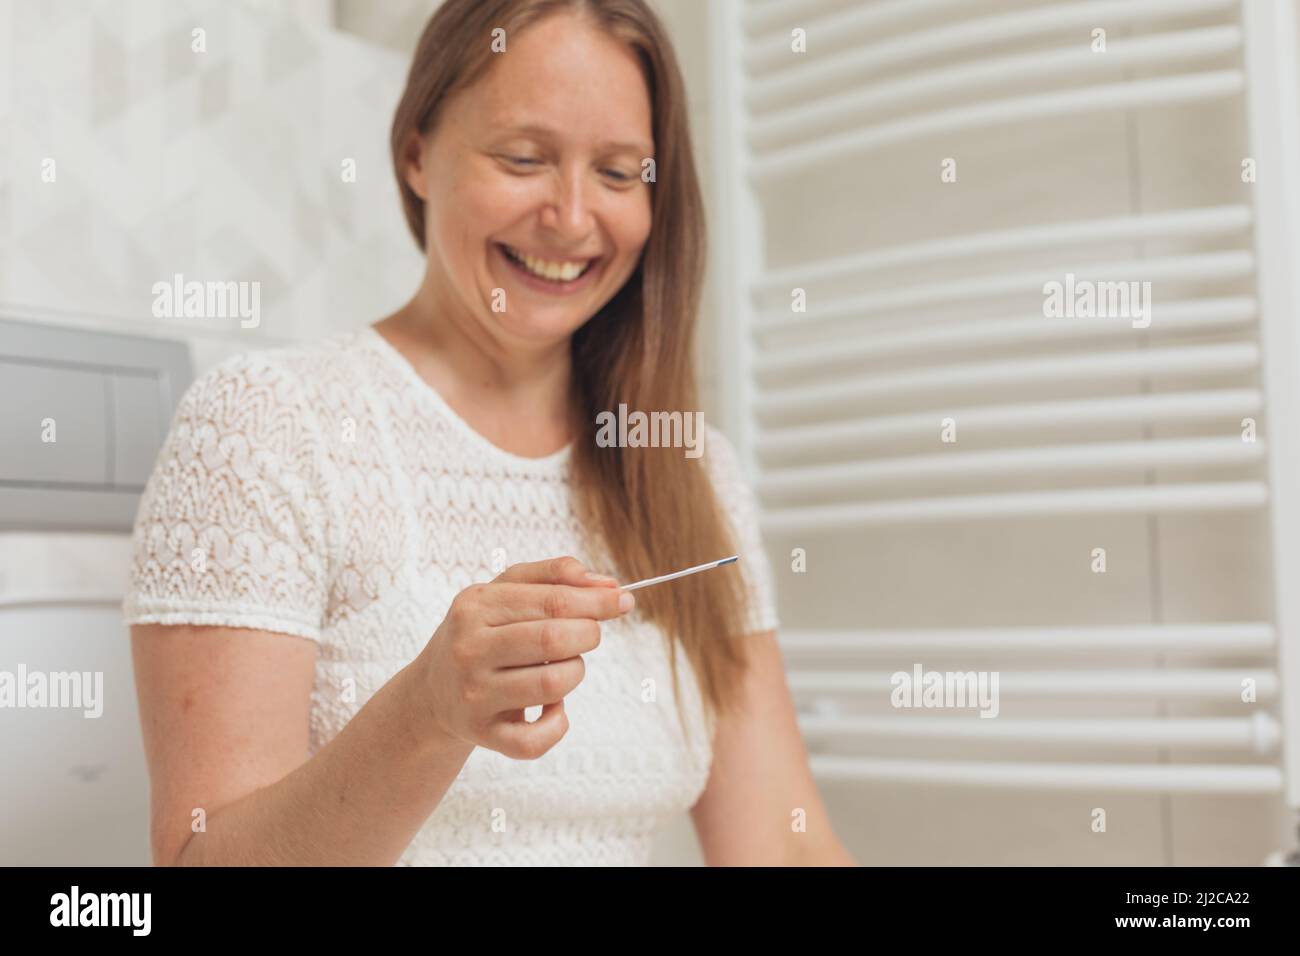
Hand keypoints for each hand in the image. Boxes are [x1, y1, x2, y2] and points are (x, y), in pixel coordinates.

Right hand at [410, 556, 633, 758]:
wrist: (432, 691)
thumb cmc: (483, 633)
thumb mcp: (505, 592)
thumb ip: (554, 576)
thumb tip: (607, 584)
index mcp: (476, 607)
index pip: (553, 600)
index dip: (598, 601)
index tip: (622, 600)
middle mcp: (469, 650)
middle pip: (554, 640)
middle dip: (588, 635)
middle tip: (586, 635)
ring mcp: (473, 695)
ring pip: (553, 685)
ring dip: (574, 674)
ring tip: (562, 667)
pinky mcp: (481, 734)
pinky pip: (535, 739)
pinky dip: (558, 723)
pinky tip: (552, 707)